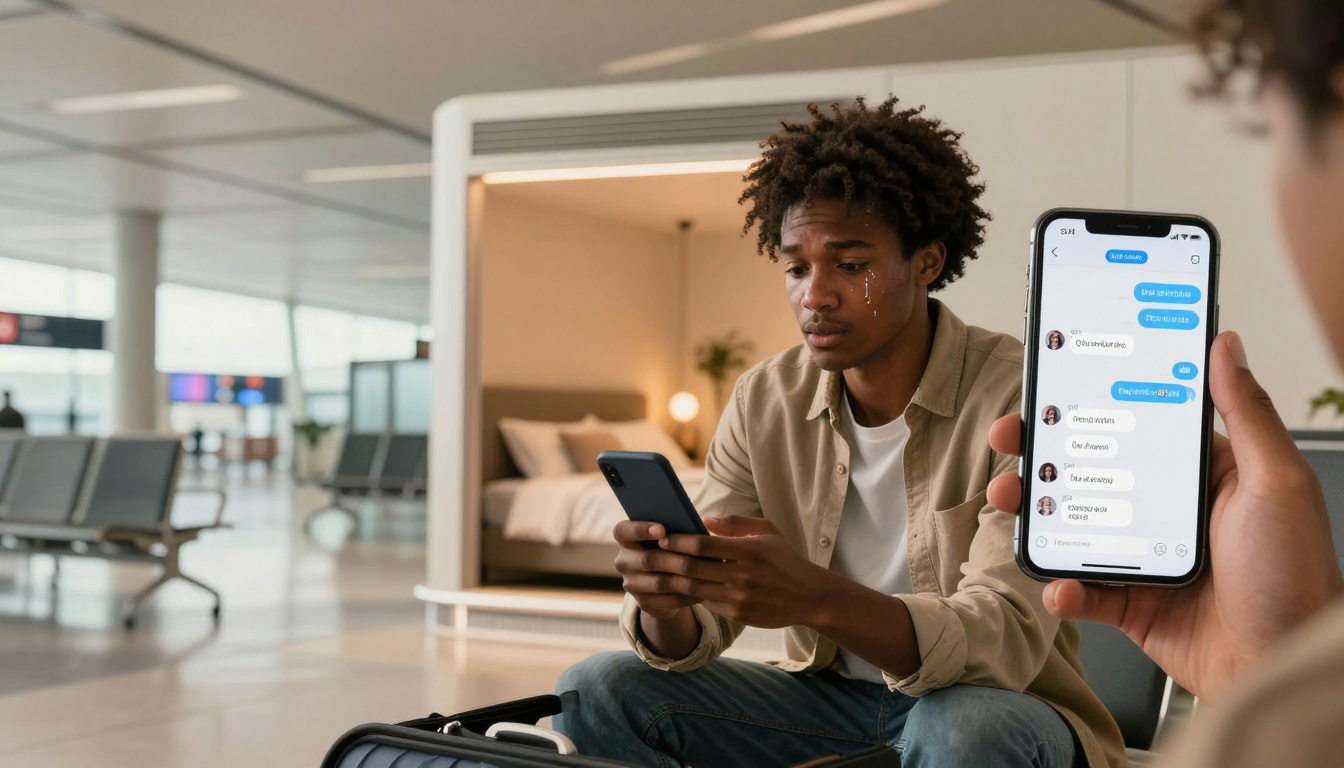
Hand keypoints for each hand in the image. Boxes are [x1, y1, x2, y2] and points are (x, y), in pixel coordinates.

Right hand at [612, 520, 703, 619]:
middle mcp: (623, 561)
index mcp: (625, 538)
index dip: (640, 529)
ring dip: (683, 580)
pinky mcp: (644, 603)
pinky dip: (686, 597)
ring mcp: (631, 584)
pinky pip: (666, 601)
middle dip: (672, 559)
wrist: (664, 584)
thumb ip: (676, 529)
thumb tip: (700, 525)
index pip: (622, 531)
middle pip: (646, 560)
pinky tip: (702, 592)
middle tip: (693, 558)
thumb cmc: (669, 548)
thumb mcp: (668, 536)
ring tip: (704, 577)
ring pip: (659, 583)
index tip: (662, 529)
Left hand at [658, 515, 827, 628]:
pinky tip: (677, 587)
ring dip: (673, 580)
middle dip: (667, 561)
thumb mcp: (768, 532)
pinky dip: (690, 595)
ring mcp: (739, 598)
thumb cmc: (786, 559)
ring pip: (694, 589)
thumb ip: (735, 523)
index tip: (663, 536)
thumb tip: (704, 520)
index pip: (703, 544)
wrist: (810, 597)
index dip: (679, 541)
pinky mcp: (738, 614)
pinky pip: (706, 603)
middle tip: (651, 554)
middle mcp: (742, 576)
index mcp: (748, 551)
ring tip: (657, 571)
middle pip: (692, 568)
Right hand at [987, 332, 1342, 699]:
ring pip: (1074, 528)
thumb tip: (1225, 346)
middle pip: (1091, 473)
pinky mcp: (1132, 606)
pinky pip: (1084, 593)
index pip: (1134, 428)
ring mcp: (1145, 558)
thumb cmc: (1296, 575)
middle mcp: (1169, 512)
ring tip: (1013, 503)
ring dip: (1036, 516)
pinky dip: (1063, 588)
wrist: (1285, 665)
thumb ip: (1246, 412)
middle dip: (1042, 455)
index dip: (1089, 406)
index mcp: (1202, 475)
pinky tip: (1061, 584)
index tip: (1050, 389)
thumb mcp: (1277, 481)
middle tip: (1012, 440)